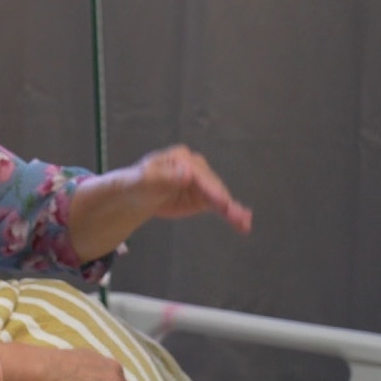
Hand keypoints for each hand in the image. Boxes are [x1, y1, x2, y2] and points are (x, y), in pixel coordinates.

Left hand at [134, 144, 252, 233]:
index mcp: (181, 157)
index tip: (220, 202)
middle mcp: (196, 166)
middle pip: (212, 185)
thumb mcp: (144, 180)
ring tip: (244, 222)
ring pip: (220, 196)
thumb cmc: (137, 183)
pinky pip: (219, 205)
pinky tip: (243, 223)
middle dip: (224, 201)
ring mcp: (202, 182)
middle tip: (236, 215)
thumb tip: (186, 173)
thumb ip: (162, 177)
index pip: (197, 174)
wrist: (136, 195)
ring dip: (232, 210)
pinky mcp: (204, 196)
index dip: (209, 188)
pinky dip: (231, 214)